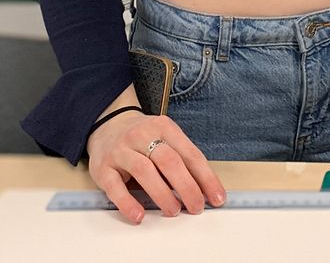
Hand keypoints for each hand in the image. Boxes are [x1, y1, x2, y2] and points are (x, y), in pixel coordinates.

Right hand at [86, 105, 225, 223]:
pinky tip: (139, 215)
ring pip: (145, 171)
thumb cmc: (143, 137)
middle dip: (187, 187)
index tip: (216, 196)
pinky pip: (115, 187)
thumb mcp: (165, 137)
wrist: (108, 125)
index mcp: (164, 127)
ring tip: (174, 211)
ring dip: (162, 194)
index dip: (206, 177)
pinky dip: (128, 203)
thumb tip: (202, 188)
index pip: (190, 154)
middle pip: (170, 161)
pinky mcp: (102, 167)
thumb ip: (180, 158)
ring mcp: (121, 151)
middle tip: (197, 207)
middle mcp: (143, 135)